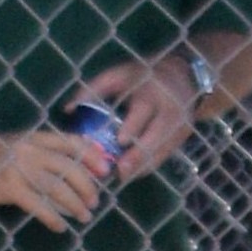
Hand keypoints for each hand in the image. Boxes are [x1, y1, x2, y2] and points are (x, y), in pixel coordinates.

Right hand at [0, 128, 111, 227]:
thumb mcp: (15, 145)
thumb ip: (40, 153)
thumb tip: (69, 172)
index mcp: (34, 136)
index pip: (72, 142)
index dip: (93, 157)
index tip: (106, 171)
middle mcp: (30, 148)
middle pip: (71, 167)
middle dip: (88, 187)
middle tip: (94, 202)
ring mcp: (19, 167)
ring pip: (59, 187)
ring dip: (76, 205)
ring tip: (84, 216)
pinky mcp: (8, 186)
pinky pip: (39, 205)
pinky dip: (53, 218)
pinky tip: (59, 227)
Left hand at [75, 50, 207, 181]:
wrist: (183, 77)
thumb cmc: (142, 76)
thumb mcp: (119, 74)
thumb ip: (94, 88)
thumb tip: (68, 110)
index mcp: (151, 92)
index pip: (143, 111)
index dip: (133, 127)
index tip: (120, 141)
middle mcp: (169, 110)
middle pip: (156, 137)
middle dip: (139, 155)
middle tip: (120, 171)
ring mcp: (178, 126)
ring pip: (162, 151)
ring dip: (142, 166)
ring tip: (122, 176)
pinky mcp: (181, 138)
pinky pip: (164, 156)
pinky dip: (148, 166)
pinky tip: (132, 173)